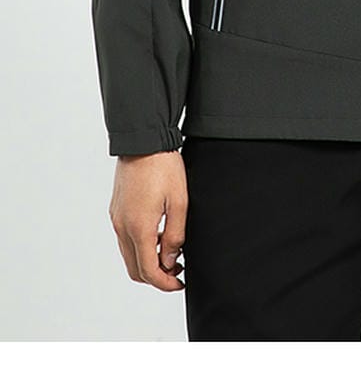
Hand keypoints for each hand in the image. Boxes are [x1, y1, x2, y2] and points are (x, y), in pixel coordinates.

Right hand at [109, 150, 187, 291]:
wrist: (143, 141)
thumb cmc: (164, 166)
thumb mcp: (179, 201)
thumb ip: (175, 235)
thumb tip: (171, 261)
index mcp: (139, 228)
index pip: (149, 271)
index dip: (165, 283)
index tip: (180, 282)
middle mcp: (122, 227)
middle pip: (135, 269)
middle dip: (156, 276)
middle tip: (178, 270)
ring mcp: (117, 218)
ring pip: (129, 255)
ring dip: (148, 261)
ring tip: (172, 252)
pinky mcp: (116, 210)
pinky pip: (125, 239)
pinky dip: (141, 246)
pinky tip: (159, 234)